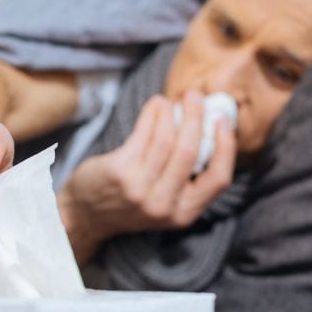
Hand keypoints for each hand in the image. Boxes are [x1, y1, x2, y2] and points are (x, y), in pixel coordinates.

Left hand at [57, 91, 236, 263]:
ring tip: (168, 100)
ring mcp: (140, 190)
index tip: (222, 122)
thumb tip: (206, 128)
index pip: (219, 179)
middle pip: (190, 151)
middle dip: (195, 117)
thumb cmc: (131, 201)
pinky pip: (143, 134)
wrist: (86, 215)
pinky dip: (151, 114)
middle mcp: (164, 205)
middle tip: (194, 96)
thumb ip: (187, 177)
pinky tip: (154, 106)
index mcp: (184, 214)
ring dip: (169, 111)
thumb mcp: (166, 202)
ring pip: (166, 139)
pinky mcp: (120, 172)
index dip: (226, 147)